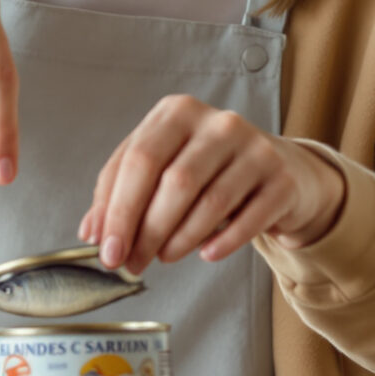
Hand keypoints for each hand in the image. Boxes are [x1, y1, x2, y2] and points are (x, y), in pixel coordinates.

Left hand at [79, 96, 345, 270]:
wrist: (279, 170)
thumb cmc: (209, 169)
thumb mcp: (162, 167)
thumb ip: (121, 192)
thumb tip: (93, 233)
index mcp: (177, 113)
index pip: (138, 160)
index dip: (118, 210)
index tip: (107, 250)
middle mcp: (218, 123)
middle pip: (174, 182)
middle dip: (147, 231)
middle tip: (132, 263)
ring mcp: (255, 147)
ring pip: (209, 203)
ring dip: (179, 241)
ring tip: (165, 257)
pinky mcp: (281, 178)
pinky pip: (248, 218)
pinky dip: (223, 242)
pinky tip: (206, 254)